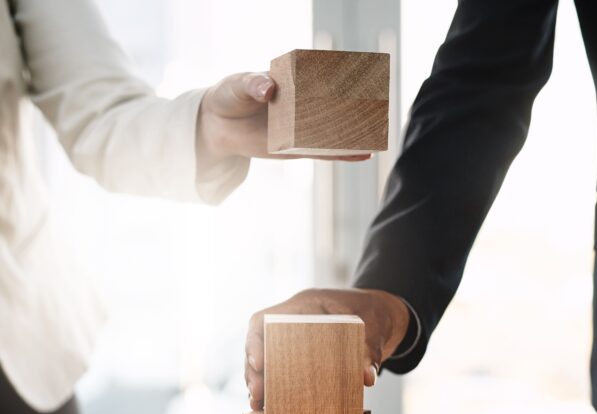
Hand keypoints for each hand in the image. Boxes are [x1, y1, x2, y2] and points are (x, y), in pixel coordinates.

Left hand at [196, 73, 371, 168]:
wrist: (215, 124)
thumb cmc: (230, 96)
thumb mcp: (239, 85)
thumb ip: (254, 84)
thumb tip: (269, 89)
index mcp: (294, 81)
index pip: (323, 77)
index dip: (344, 77)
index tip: (366, 76)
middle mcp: (302, 104)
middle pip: (335, 106)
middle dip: (358, 107)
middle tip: (381, 107)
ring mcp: (300, 127)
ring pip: (333, 131)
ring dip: (356, 134)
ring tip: (379, 135)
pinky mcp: (295, 148)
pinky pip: (322, 152)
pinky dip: (342, 154)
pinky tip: (363, 155)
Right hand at [245, 288, 410, 411]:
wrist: (382, 316)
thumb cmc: (373, 314)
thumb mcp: (374, 327)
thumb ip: (369, 350)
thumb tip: (367, 378)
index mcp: (302, 307)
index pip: (264, 320)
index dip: (254, 342)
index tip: (257, 364)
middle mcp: (290, 324)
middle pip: (259, 346)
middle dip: (253, 372)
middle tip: (257, 396)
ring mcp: (293, 342)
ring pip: (264, 363)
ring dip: (259, 384)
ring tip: (258, 406)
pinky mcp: (300, 359)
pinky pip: (280, 374)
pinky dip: (275, 391)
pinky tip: (270, 409)